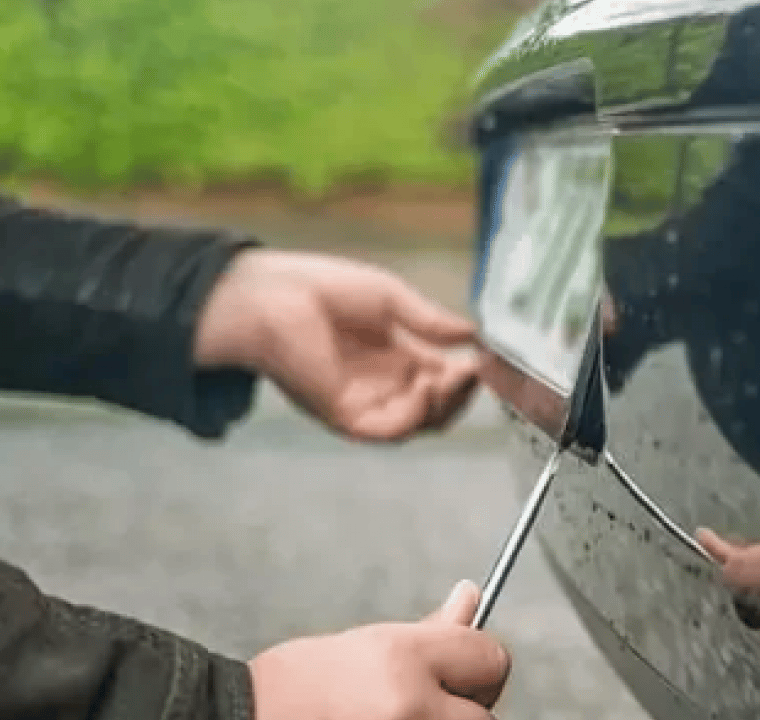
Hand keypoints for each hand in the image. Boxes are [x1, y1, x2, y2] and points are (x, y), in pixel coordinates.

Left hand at [196, 249, 481, 440]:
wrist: (272, 296)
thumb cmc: (322, 289)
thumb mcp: (390, 300)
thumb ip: (430, 322)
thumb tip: (472, 334)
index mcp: (395, 359)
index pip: (443, 379)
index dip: (467, 372)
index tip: (487, 356)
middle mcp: (383, 387)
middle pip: (438, 407)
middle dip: (463, 392)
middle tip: (478, 370)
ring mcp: (366, 404)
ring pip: (421, 423)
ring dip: (446, 404)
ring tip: (458, 376)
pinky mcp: (346, 416)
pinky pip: (391, 430)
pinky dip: (416, 414)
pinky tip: (426, 386)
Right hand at [249, 580, 510, 719]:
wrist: (242, 718)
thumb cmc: (297, 684)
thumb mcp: (367, 644)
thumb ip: (430, 631)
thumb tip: (471, 598)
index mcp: (405, 660)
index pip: (492, 659)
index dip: (477, 663)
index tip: (460, 669)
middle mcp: (411, 705)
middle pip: (485, 713)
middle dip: (464, 706)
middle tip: (422, 700)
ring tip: (396, 714)